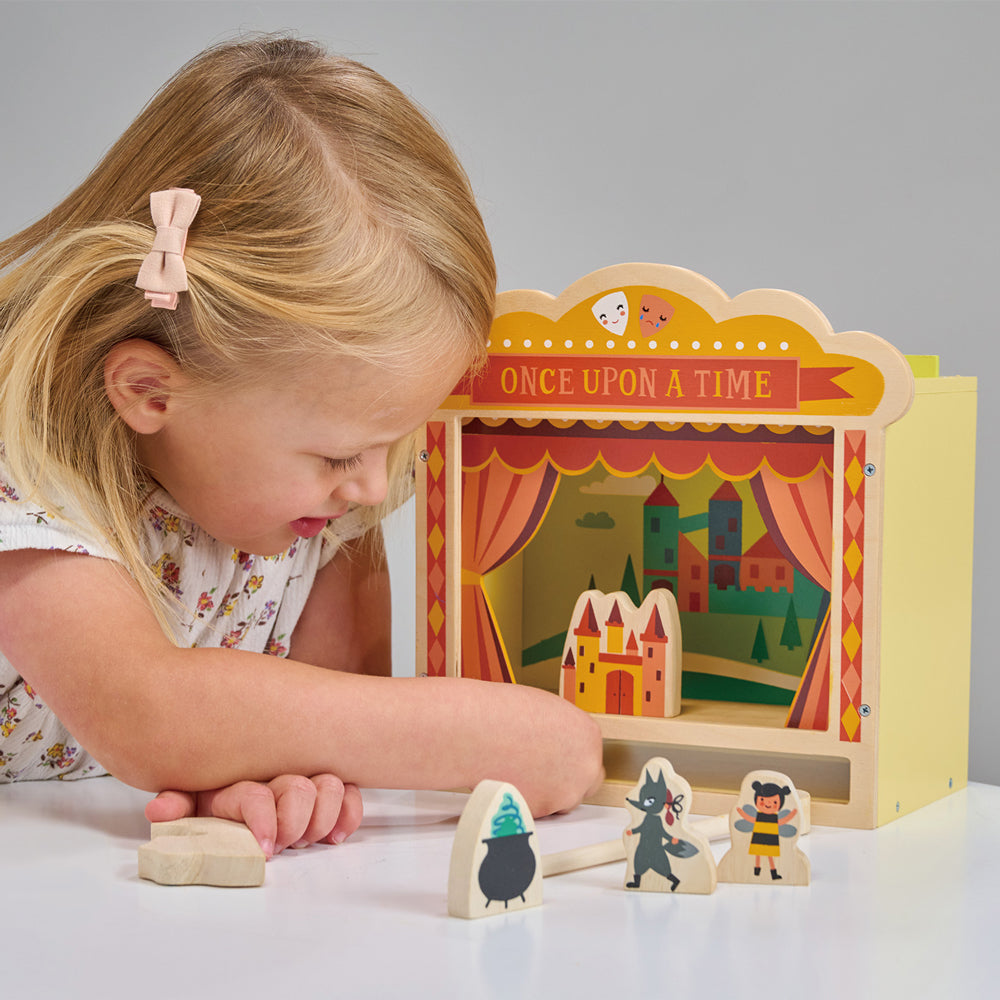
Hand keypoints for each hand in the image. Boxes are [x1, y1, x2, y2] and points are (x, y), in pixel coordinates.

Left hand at [144, 774, 362, 858]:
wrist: (226, 781)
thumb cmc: (211, 801)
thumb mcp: (189, 803)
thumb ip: (178, 804)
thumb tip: (160, 810)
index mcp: (238, 783)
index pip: (256, 795)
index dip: (264, 822)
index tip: (266, 849)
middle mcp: (275, 775)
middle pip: (299, 789)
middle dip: (296, 823)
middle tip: (287, 844)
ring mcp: (304, 779)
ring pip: (330, 785)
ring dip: (323, 817)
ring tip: (309, 839)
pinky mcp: (327, 790)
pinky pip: (349, 792)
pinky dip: (348, 813)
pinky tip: (334, 835)